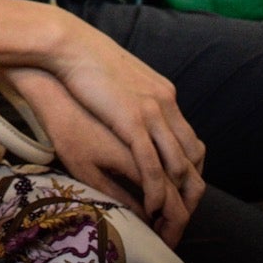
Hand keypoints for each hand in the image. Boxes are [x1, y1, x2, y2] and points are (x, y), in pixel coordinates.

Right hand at [5, 28, 206, 245]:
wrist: (68, 45)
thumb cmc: (84, 59)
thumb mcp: (119, 79)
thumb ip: (132, 96)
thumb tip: (130, 109)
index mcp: (164, 94)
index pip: (192, 140)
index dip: (190, 170)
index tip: (177, 190)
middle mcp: (166, 104)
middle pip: (193, 156)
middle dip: (190, 188)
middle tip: (178, 211)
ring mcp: (152, 113)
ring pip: (179, 165)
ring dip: (176, 197)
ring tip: (166, 217)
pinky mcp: (133, 122)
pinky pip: (153, 167)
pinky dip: (156, 192)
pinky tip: (150, 208)